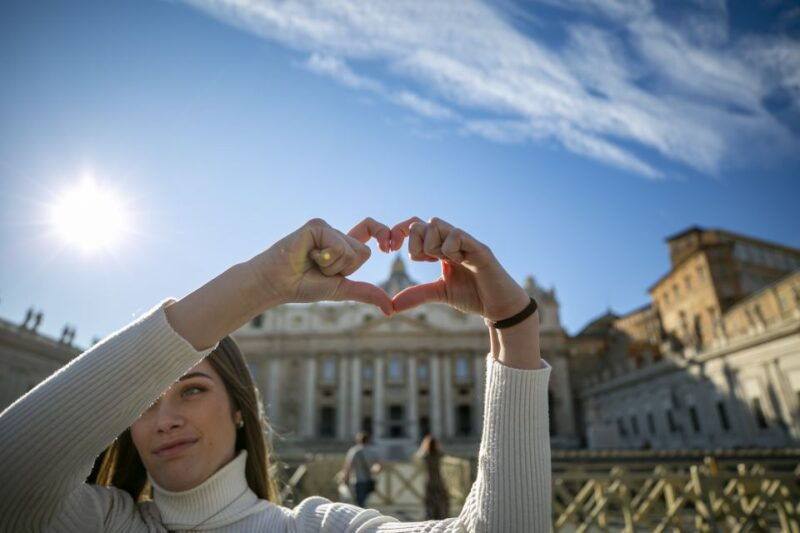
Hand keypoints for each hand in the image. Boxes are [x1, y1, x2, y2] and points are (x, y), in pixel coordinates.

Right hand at [247, 218, 393, 314]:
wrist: (278, 284)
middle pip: (363, 252)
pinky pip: (337, 247)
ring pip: (351, 251)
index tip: (389, 248)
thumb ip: (366, 293)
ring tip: (312, 262)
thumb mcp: (341, 290)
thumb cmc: (303, 286)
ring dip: (332, 266)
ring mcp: (326, 228)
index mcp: (343, 246)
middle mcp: (336, 234)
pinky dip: (325, 259)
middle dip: (345, 269)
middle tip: (320, 268)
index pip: (370, 229)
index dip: (382, 232)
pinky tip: (307, 255)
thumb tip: (390, 310)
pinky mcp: (316, 226)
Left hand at [390, 217, 529, 320]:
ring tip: (442, 261)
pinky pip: (458, 235)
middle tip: (425, 260)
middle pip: (422, 224)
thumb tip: (392, 305)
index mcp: (441, 247)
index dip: (401, 234)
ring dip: (432, 245)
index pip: (416, 227)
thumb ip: (418, 294)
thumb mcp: (440, 293)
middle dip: (415, 242)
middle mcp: (452, 241)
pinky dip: (450, 248)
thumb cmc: (473, 296)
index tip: (392, 250)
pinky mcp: (479, 249)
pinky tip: (457, 262)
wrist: (499, 307)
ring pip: (437, 225)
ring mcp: (466, 242)